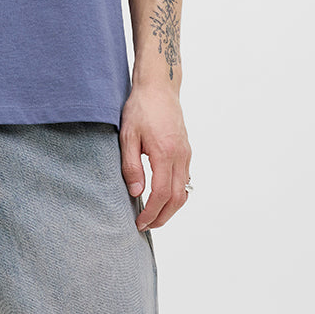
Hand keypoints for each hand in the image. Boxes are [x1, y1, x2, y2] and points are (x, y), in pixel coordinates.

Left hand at [119, 81, 191, 230]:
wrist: (159, 87)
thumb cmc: (140, 108)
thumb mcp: (128, 136)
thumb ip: (131, 165)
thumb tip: (136, 193)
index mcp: (165, 153)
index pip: (162, 194)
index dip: (152, 212)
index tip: (140, 222)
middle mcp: (180, 156)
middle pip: (178, 198)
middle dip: (163, 216)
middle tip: (146, 226)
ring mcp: (186, 153)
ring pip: (185, 191)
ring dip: (171, 208)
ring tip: (153, 215)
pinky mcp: (186, 150)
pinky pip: (185, 179)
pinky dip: (176, 194)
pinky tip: (162, 196)